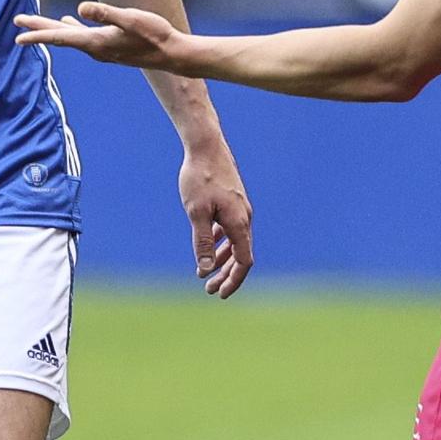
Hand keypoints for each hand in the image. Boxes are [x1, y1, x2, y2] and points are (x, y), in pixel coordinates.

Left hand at [14, 2, 191, 72]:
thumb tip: (80, 9)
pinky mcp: (110, 46)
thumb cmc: (155, 35)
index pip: (60, 38)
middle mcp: (95, 48)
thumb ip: (106, 14)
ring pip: (70, 37)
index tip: (18, 36)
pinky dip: (71, 29)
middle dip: (38, 29)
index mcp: (96, 42)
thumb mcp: (131, 19)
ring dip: (52, 29)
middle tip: (17, 22)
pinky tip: (70, 22)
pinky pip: (83, 37)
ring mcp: (102, 49)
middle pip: (60, 37)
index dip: (38, 35)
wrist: (173, 55)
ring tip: (35, 23)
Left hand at [180, 141, 253, 299]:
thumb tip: (205, 270)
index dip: (233, 281)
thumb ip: (201, 242)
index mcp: (239, 222)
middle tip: (208, 290)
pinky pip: (230, 229)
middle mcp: (244, 217)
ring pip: (236, 242)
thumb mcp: (196, 212)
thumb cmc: (199, 178)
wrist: (206, 146)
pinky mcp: (232, 201)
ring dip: (222, 260)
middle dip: (226, 275)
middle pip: (241, 255)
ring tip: (204, 273)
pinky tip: (208, 244)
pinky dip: (221, 242)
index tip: (220, 294)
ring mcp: (240, 208)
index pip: (243, 261)